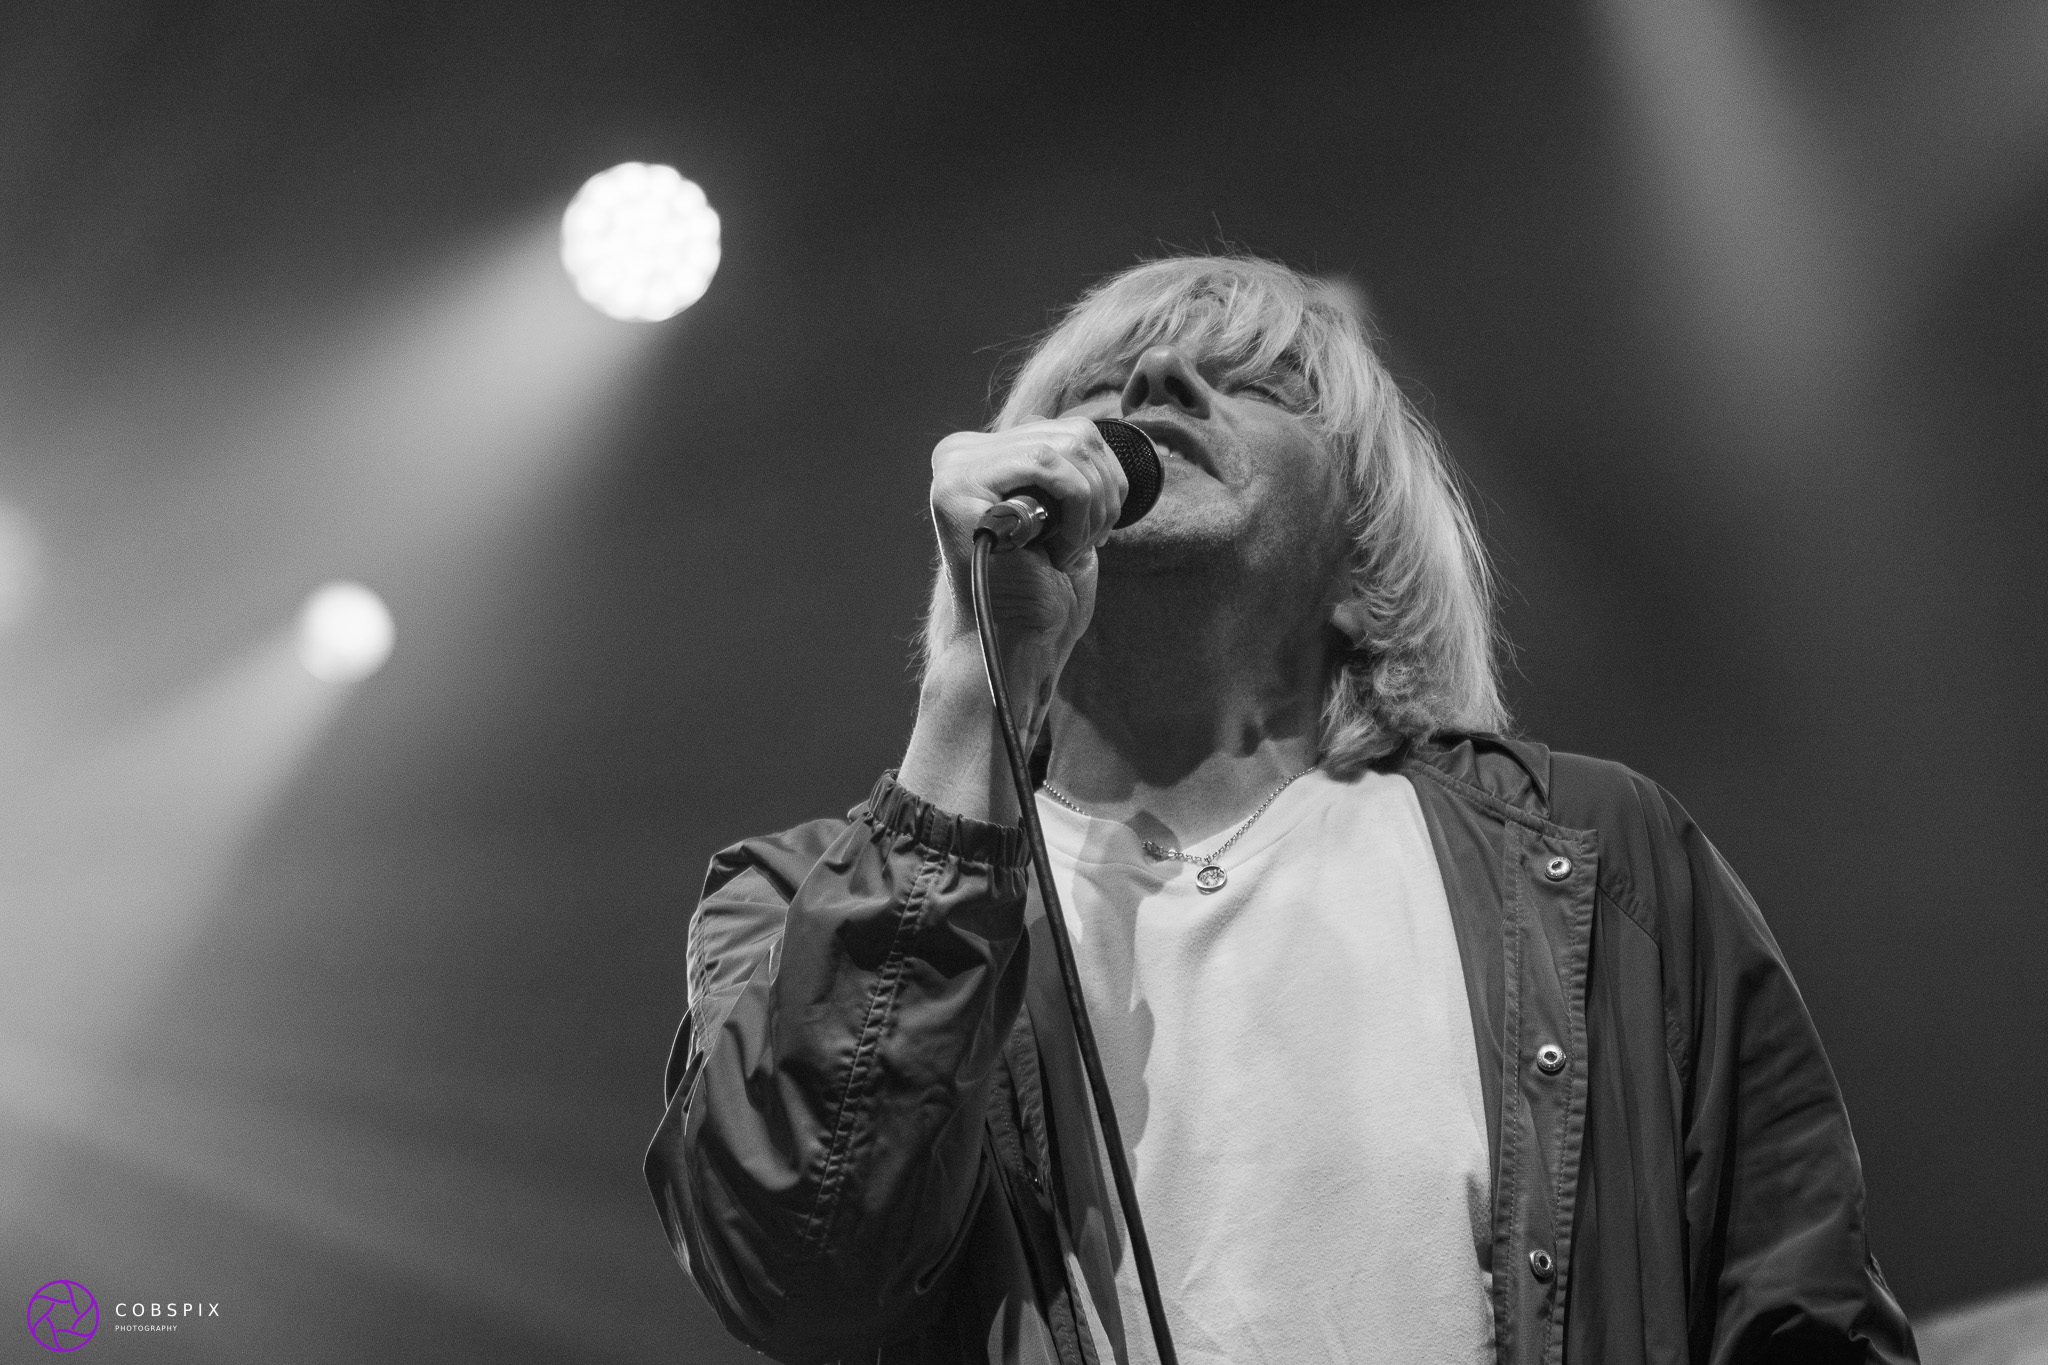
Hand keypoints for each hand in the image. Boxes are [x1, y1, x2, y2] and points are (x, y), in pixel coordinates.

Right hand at [900, 417, 1127, 821]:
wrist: (1019, 644)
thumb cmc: (1044, 588)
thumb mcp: (1064, 511)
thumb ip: (1068, 464)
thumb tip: (1101, 423)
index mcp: (981, 454)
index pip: (1070, 430)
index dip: (1106, 480)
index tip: (1093, 532)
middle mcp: (958, 453)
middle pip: (1074, 433)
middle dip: (1104, 493)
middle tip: (1088, 544)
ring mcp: (952, 469)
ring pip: (1066, 449)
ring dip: (1091, 508)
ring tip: (1069, 549)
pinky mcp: (956, 489)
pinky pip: (1048, 467)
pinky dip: (1074, 512)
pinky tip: (1054, 552)